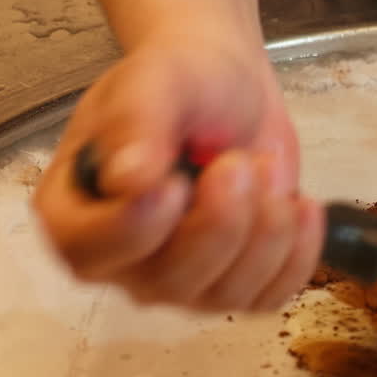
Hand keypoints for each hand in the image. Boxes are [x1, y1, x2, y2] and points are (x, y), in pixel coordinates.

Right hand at [33, 34, 322, 312]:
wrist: (232, 86)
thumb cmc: (181, 79)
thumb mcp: (155, 80)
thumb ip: (135, 122)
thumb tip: (128, 181)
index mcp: (74, 211)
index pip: (88, 252)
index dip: (136, 227)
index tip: (176, 182)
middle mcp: (122, 260)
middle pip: (168, 282)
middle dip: (220, 223)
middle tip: (241, 161)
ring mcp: (181, 279)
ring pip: (226, 295)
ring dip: (264, 230)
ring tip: (266, 166)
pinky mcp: (236, 281)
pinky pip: (269, 297)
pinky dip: (296, 254)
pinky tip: (302, 204)